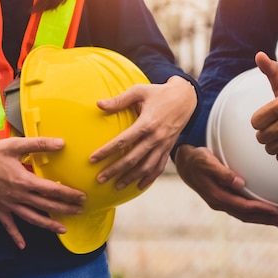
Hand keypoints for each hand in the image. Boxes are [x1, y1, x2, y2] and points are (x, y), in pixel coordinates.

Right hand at [0, 132, 85, 248]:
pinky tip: (22, 245)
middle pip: (46, 205)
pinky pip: (8, 225)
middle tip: (80, 211)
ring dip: (48, 224)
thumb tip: (62, 143)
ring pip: (31, 218)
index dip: (68, 194)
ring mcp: (7, 205)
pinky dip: (15, 236)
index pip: (52, 190)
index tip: (81, 197)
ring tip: (63, 229)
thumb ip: (39, 144)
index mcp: (24, 180)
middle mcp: (17, 196)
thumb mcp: (16, 145)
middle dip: (65, 209)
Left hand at [89, 75, 196, 189]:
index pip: (122, 141)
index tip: (92, 159)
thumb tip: (98, 104)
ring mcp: (163, 145)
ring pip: (146, 167)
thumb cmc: (159, 93)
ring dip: (131, 178)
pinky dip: (149, 178)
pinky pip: (159, 167)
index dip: (106, 151)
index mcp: (147, 123)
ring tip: (116, 186)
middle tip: (100, 179)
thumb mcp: (139, 92)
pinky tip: (139, 186)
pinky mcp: (168, 148)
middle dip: (115, 170)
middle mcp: (156, 137)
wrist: (185, 98)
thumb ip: (119, 100)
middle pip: (133, 159)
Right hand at [174, 144, 277, 225]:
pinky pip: (241, 210)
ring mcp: (221, 202)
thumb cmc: (196, 160)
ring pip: (244, 215)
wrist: (184, 163)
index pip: (242, 206)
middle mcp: (219, 203)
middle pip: (246, 216)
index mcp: (216, 196)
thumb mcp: (207, 162)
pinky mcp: (223, 199)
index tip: (275, 210)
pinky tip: (263, 211)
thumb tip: (239, 183)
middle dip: (265, 218)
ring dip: (261, 218)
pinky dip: (254, 213)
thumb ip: (223, 173)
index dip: (260, 209)